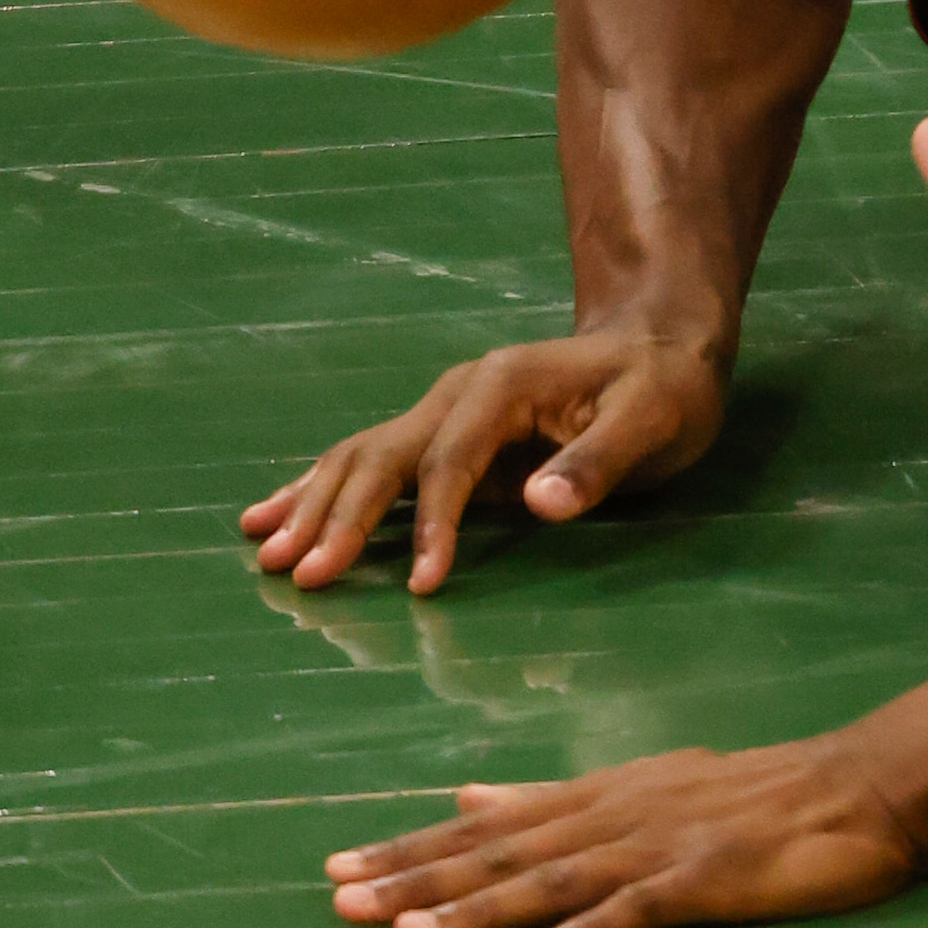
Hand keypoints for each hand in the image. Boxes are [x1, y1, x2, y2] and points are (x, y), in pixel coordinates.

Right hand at [243, 328, 727, 593]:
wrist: (661, 344)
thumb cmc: (663, 387)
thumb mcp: (653, 420)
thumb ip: (597, 462)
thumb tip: (541, 504)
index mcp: (503, 385)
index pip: (451, 462)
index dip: (434, 524)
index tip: (420, 583)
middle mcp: (459, 391)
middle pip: (385, 457)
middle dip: (339, 517)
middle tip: (299, 575)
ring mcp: (444, 408)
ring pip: (363, 457)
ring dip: (313, 505)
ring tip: (264, 552)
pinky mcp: (443, 431)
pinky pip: (372, 461)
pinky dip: (321, 489)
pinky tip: (271, 513)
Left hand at [325, 738, 921, 927]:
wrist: (865, 785)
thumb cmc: (760, 790)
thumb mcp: (646, 781)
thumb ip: (554, 797)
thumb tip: (465, 796)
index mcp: (602, 795)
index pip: (490, 825)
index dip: (412, 846)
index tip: (339, 865)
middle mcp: (618, 815)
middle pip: (503, 851)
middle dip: (418, 875)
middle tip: (341, 900)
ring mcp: (663, 846)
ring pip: (555, 880)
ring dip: (480, 906)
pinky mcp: (710, 878)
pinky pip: (643, 910)